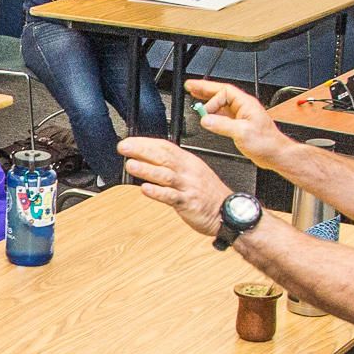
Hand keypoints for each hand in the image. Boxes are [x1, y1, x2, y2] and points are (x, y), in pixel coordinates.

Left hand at [119, 136, 234, 238]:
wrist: (230, 212)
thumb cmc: (209, 194)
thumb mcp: (193, 174)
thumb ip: (172, 168)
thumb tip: (147, 162)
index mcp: (189, 162)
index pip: (166, 147)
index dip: (146, 143)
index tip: (129, 141)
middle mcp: (188, 171)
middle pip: (163, 157)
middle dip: (142, 151)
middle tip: (124, 147)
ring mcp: (188, 186)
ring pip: (166, 175)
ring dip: (147, 169)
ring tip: (130, 165)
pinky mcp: (189, 202)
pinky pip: (172, 196)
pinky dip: (158, 192)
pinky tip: (145, 189)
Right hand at [190, 78, 296, 172]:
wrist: (275, 153)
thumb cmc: (266, 142)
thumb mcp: (242, 132)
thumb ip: (222, 125)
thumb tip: (206, 120)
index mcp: (245, 104)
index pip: (224, 92)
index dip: (211, 100)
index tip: (204, 112)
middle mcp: (243, 107)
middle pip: (221, 92)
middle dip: (204, 89)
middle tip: (190, 86)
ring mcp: (241, 115)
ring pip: (221, 103)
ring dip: (207, 100)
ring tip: (194, 95)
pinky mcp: (239, 124)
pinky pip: (223, 114)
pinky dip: (212, 113)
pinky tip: (206, 115)